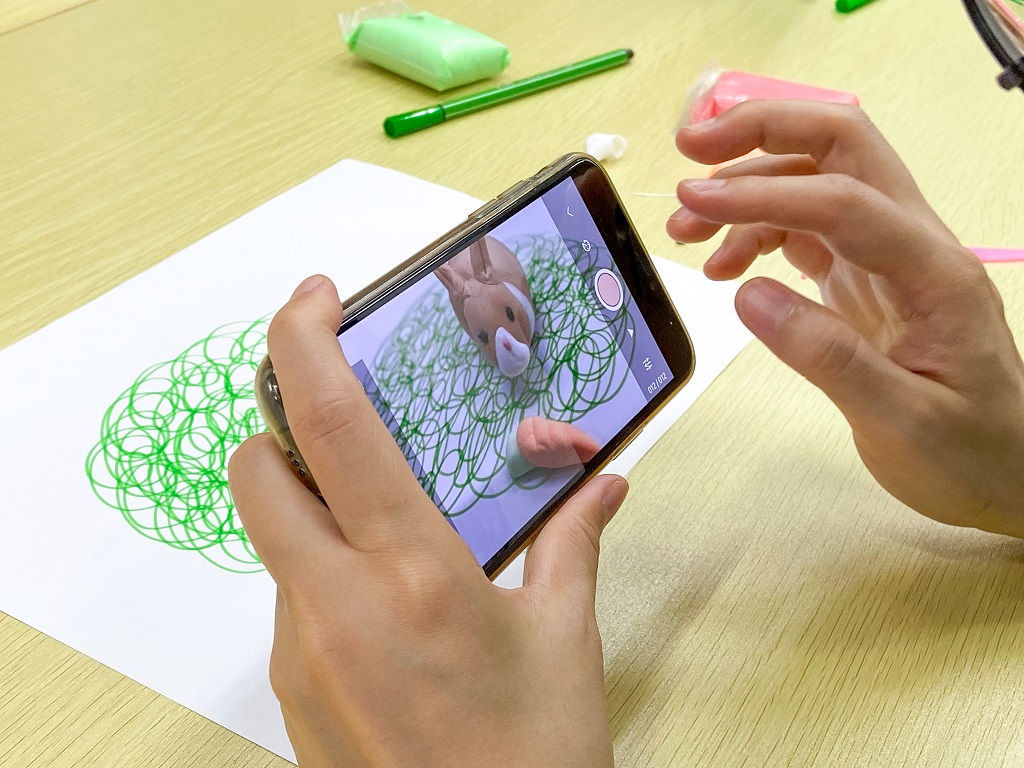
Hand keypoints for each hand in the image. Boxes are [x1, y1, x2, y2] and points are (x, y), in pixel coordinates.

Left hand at [229, 275, 626, 766]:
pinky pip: (288, 597)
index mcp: (411, 572)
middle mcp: (334, 604)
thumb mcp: (565, 642)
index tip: (311, 296)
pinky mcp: (291, 692)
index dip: (302, 341)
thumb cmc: (532, 763)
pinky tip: (386, 594)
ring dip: (309, 503)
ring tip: (385, 515)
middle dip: (282, 421)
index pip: (330, 425)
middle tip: (344, 414)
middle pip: (257, 468)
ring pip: (273, 537)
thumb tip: (604, 483)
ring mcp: (300, 652)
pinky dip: (320, 567)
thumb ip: (574, 544)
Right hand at [667, 100, 1023, 536]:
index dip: (763, 193)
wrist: (1008, 469)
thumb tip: (749, 297)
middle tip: (691, 148)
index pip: (842, 200)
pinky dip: (757, 230)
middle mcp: (914, 245)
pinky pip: (808, 227)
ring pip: (816, 180)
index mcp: (934, 272)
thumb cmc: (967, 451)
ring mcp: (888, 256)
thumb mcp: (901, 421)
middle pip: (842, 146)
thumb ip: (827, 356)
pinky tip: (724, 267)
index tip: (693, 200)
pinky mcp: (865, 276)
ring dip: (748, 188)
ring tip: (685, 232)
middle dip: (764, 131)